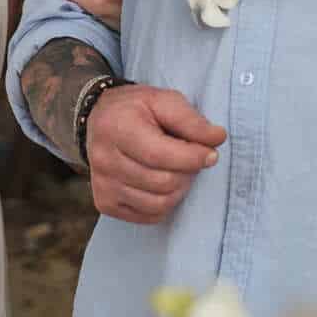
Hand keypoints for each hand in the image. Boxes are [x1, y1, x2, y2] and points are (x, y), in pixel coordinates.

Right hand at [86, 84, 225, 224]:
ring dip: (178, 189)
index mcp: (117, 128)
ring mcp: (102, 184)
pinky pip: (149, 215)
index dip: (193, 158)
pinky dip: (164, 202)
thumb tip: (217, 139)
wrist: (99, 120)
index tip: (211, 154)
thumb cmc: (135, 110)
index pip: (160, 156)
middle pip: (163, 182)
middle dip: (187, 172)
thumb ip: (191, 120)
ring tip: (176, 170)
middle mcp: (103, 159)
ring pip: (159, 203)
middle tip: (189, 158)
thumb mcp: (163, 101)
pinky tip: (161, 183)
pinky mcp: (104, 203)